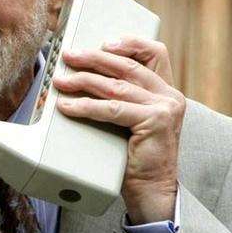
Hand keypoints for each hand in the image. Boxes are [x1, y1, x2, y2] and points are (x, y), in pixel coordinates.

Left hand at [53, 36, 184, 223]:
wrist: (152, 190)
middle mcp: (170, 95)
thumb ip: (123, 97)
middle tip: (69, 56)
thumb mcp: (132, 119)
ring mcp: (166, 108)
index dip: (129, 42)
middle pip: (127, 65)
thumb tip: (85, 74)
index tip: (103, 42)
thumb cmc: (135, 155)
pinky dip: (86, 106)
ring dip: (83, 81)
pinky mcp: (156, 121)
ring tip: (61, 82)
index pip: (155, 52)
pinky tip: (68, 106)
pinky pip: (113, 109)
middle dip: (94, 58)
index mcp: (167, 91)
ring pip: (116, 86)